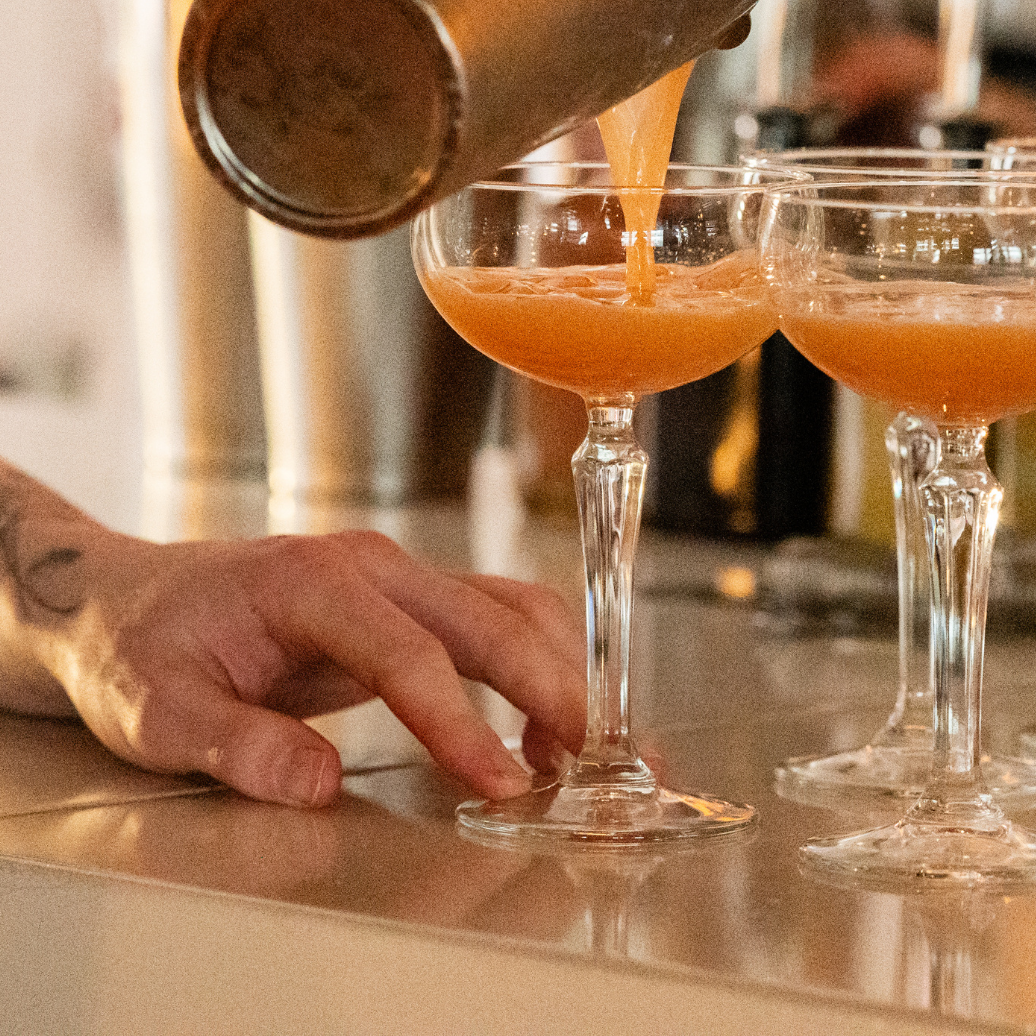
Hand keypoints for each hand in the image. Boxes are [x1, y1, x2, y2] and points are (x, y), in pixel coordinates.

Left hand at [34, 526, 586, 805]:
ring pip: (508, 605)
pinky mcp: (409, 599)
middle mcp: (371, 564)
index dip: (462, 721)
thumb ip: (238, 744)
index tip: (501, 781)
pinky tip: (549, 721)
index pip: (409, 653)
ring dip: (557, 669)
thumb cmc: (141, 649)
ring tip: (585, 746)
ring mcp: (397, 575)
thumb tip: (320, 784)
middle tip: (593, 757)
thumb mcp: (158, 711)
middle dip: (548, 685)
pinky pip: (493, 617)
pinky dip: (537, 661)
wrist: (129, 598)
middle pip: (485, 617)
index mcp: (312, 582)